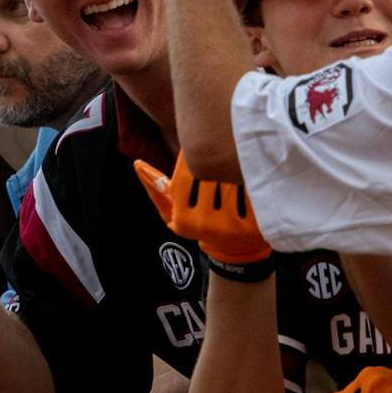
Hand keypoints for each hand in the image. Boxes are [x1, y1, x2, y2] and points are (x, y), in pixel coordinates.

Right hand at [134, 153, 270, 263]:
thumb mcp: (172, 211)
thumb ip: (155, 187)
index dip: (190, 159)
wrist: (232, 250)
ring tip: (235, 154)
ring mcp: (230, 228)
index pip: (185, 178)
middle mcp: (205, 225)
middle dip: (215, 157)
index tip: (196, 148)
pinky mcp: (254, 227)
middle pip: (210, 177)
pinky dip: (253, 178)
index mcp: (183, 220)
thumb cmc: (198, 222)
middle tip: (219, 142)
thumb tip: (137, 163)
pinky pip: (253, 192)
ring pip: (232, 181)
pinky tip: (253, 171)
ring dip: (234, 164)